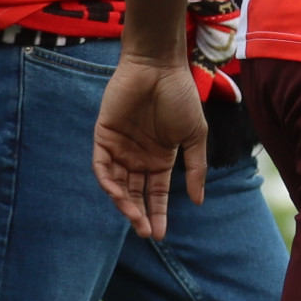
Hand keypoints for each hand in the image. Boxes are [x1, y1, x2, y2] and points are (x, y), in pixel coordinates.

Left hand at [91, 56, 211, 238]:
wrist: (159, 66)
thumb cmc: (180, 96)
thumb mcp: (194, 136)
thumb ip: (196, 168)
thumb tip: (198, 202)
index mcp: (159, 158)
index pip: (155, 193)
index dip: (157, 213)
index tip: (159, 233)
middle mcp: (138, 156)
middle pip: (135, 193)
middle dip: (139, 214)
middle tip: (146, 232)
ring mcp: (120, 147)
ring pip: (118, 184)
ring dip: (124, 202)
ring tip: (134, 217)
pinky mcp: (104, 135)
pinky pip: (102, 165)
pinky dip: (107, 181)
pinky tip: (117, 194)